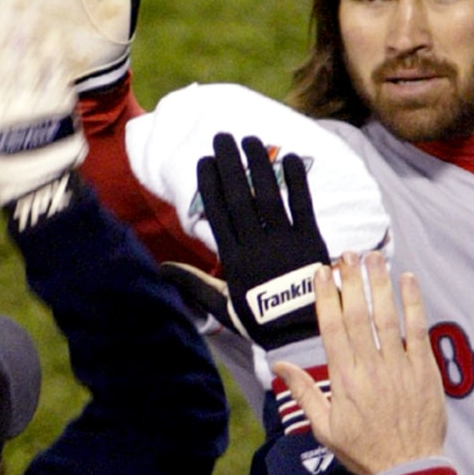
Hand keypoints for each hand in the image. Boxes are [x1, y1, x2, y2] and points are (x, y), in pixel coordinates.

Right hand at [193, 132, 329, 350]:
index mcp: (234, 261)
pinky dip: (296, 182)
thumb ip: (194, 283)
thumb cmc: (260, 321)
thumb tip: (161, 270)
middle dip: (229, 164)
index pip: (218, 214)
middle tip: (222, 137)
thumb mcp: (222, 305)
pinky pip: (303, 206)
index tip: (204, 160)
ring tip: (250, 140)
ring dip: (258, 165)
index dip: (210, 185)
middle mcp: (257, 247)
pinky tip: (290, 158)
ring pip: (267, 196)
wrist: (301, 337)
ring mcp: (285, 243)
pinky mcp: (311, 242)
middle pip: (239, 198)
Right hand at [272, 252, 446, 474]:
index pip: (332, 328)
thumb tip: (279, 367)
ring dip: (380, 283)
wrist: (408, 470)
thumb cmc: (363, 450)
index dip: (326, 297)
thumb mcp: (324, 427)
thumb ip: (303, 392)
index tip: (322, 272)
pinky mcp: (424, 370)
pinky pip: (418, 330)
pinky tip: (408, 280)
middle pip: (358, 315)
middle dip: (352, 281)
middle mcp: (370, 368)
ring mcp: (399, 367)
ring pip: (387, 316)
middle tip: (347, 255)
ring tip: (374, 257)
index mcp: (343, 379)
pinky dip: (413, 304)